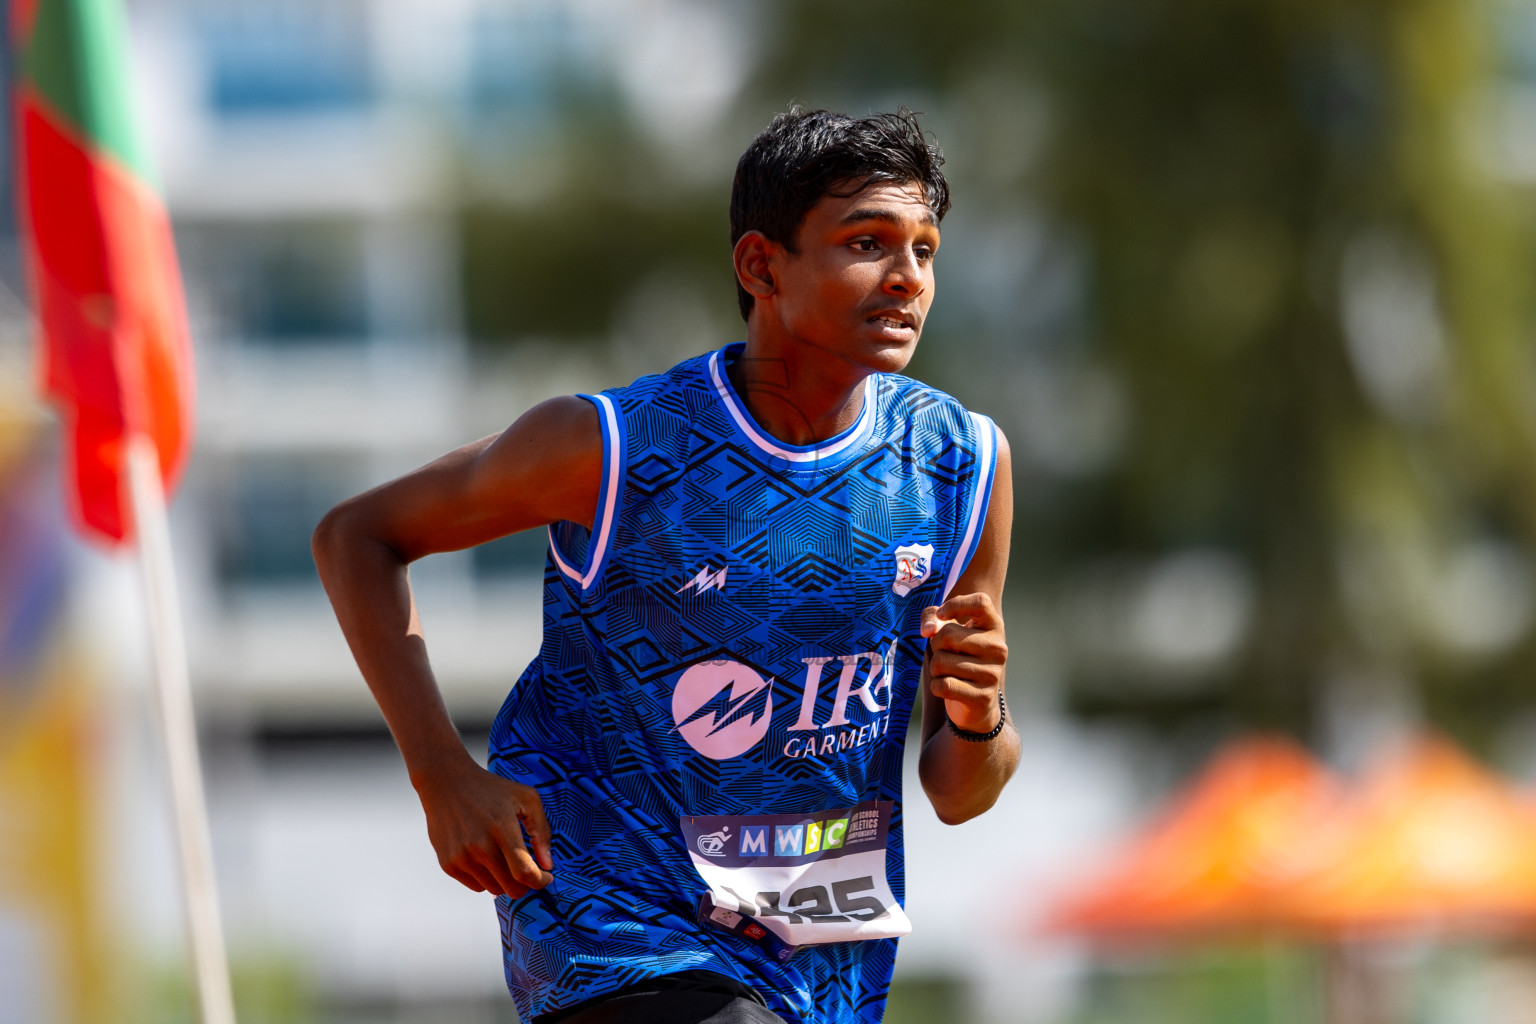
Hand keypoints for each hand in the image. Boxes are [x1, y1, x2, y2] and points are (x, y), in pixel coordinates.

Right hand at [412, 758, 554, 897]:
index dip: (540, 881)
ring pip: (495, 890)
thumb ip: (541, 831)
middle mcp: (480, 847)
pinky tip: (486, 857)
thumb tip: (547, 865)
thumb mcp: (526, 798)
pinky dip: (486, 878)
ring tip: (504, 858)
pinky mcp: (448, 864)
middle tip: (527, 870)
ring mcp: (461, 857)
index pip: (524, 872)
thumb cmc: (491, 789)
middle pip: (511, 888)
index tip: (546, 877)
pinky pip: (476, 886)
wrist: (446, 782)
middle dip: (525, 884)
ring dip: (505, 880)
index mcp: (502, 828)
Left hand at [921, 592, 1007, 733]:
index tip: (941, 616)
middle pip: (947, 633)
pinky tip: (947, 688)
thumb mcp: (947, 632)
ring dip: (935, 669)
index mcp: (994, 626)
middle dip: (935, 645)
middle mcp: (998, 647)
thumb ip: (932, 618)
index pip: (980, 602)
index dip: (955, 604)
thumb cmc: (959, 659)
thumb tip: (928, 630)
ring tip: (949, 672)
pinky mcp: (983, 696)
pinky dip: (936, 687)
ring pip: (941, 661)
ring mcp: (992, 673)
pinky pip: (943, 685)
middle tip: (945, 654)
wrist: (977, 704)